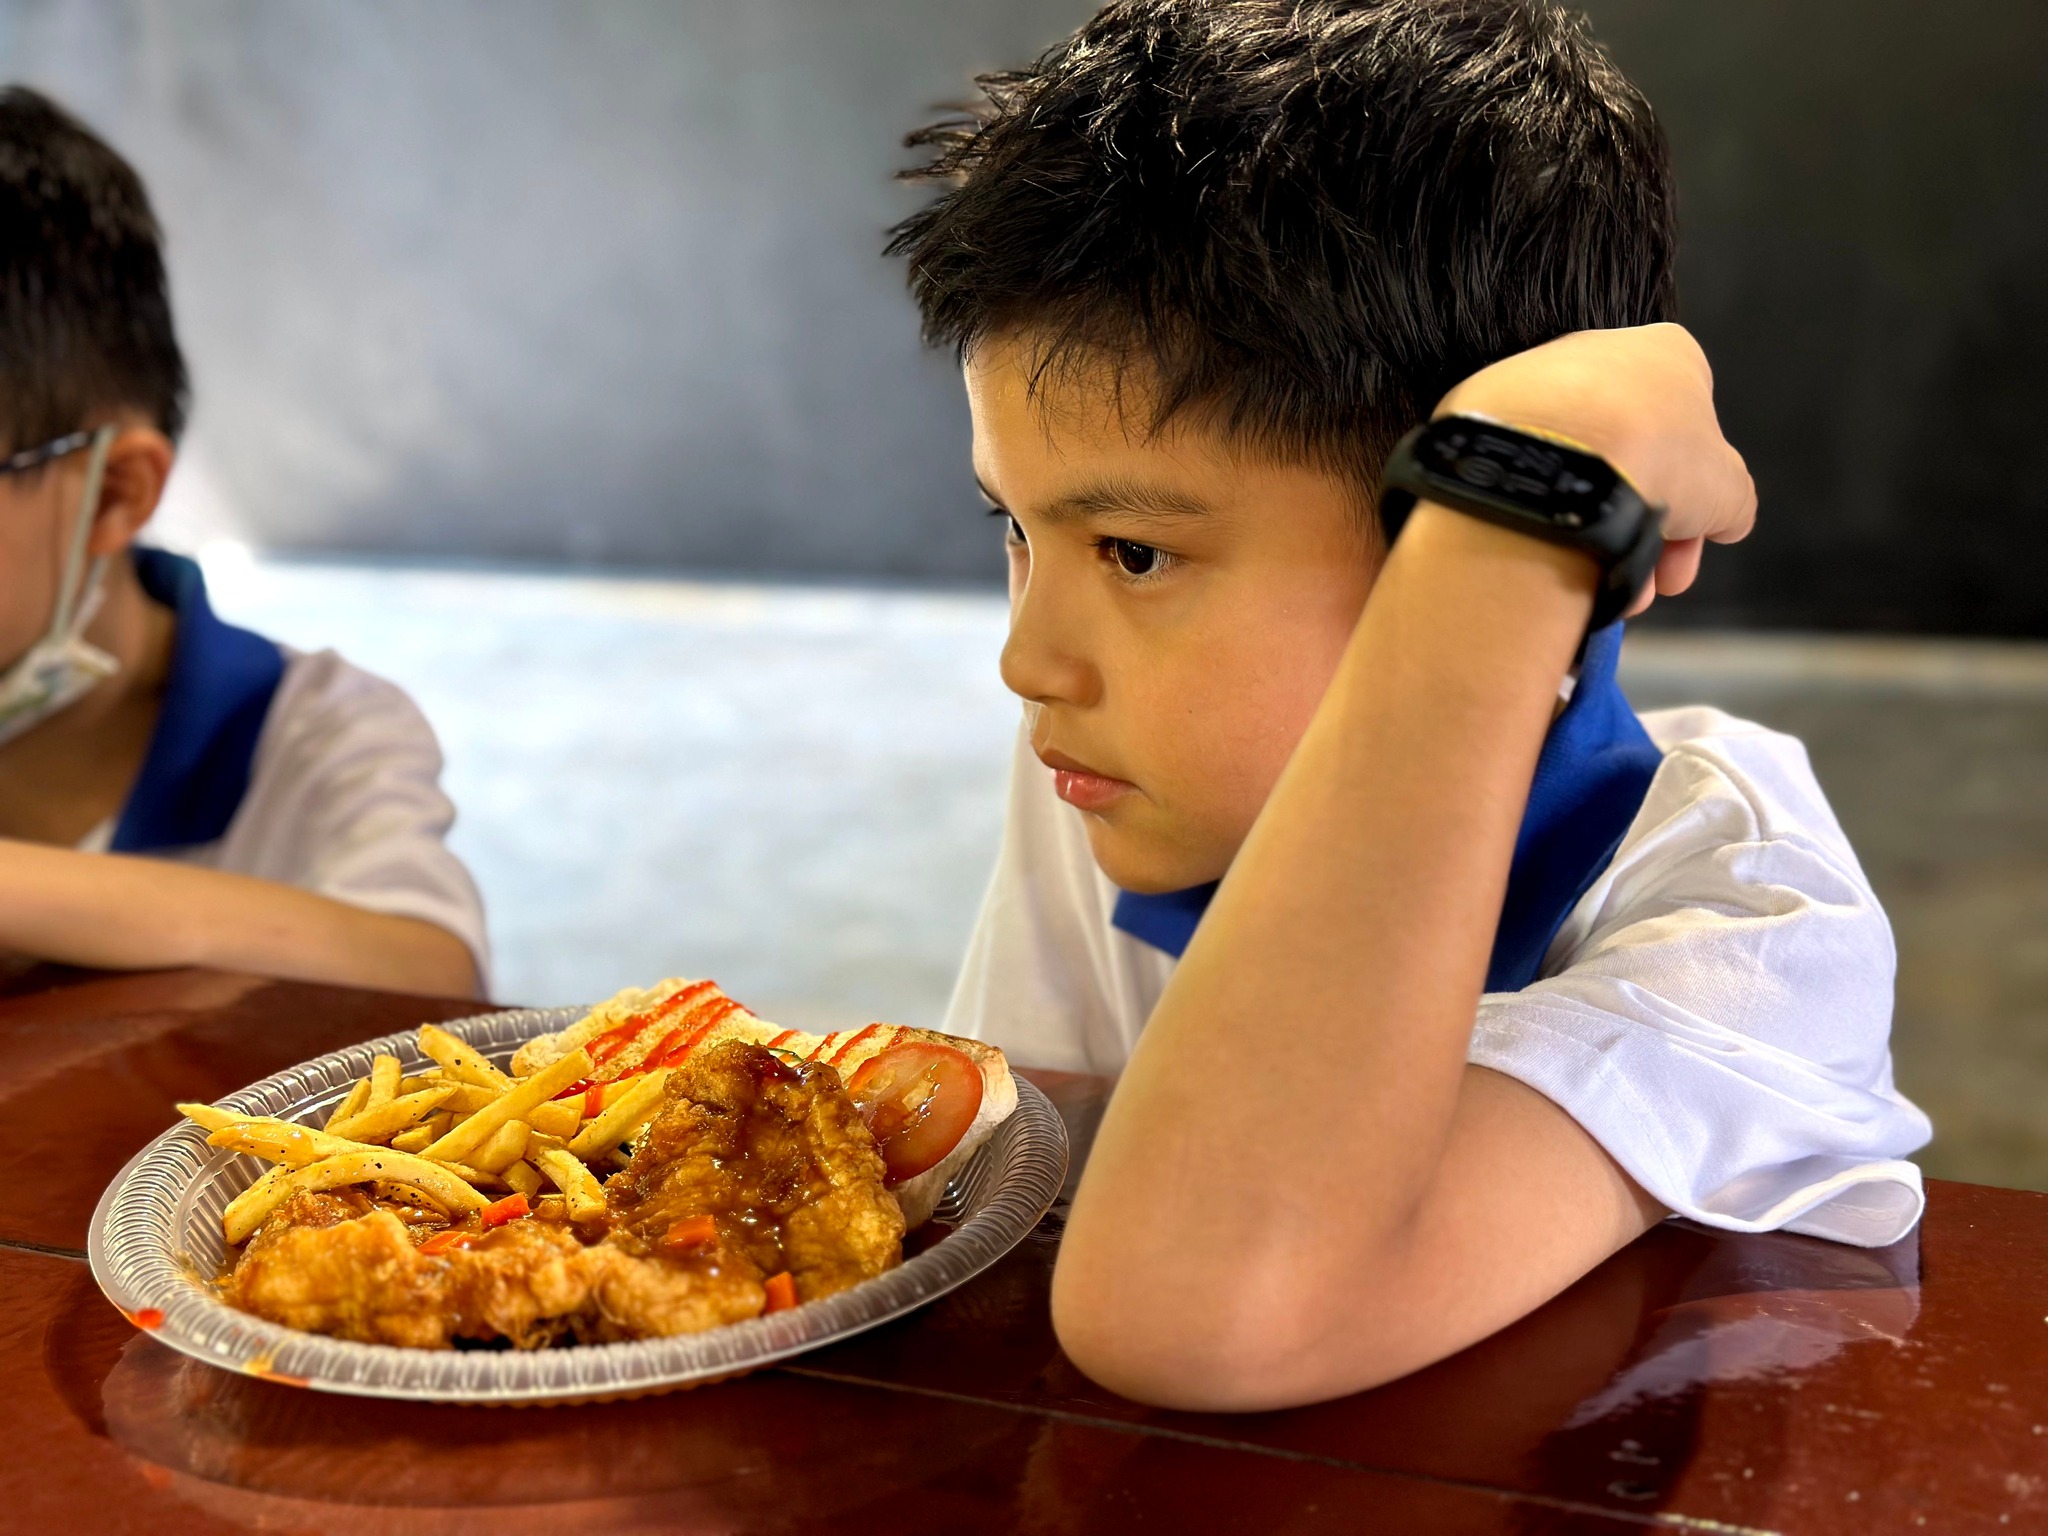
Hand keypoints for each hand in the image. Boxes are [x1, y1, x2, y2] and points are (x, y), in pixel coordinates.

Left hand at [1433, 323, 1756, 615]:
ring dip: (1599, 534)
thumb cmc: (1653, 456)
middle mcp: (1595, 354)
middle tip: (1653, 581)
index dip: (1698, 500)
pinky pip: (1526, 473)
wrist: (1551, 455)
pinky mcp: (1479, 416)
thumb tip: (1728, 516)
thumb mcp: (1727, 490)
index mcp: (1665, 353)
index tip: (1692, 544)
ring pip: (1577, 471)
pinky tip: (1556, 560)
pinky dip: (1543, 516)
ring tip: (1606, 583)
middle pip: (1633, 458)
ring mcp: (1532, 382)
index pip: (1691, 433)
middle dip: (1649, 528)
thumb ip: (1732, 500)